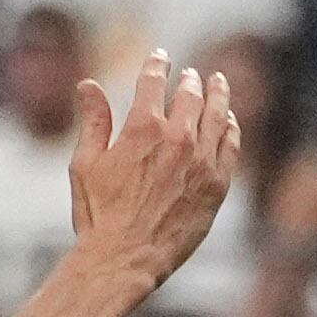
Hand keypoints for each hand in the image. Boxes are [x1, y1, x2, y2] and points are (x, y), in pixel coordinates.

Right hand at [66, 53, 242, 291]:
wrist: (126, 259)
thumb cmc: (99, 215)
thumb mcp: (85, 164)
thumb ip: (93, 121)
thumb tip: (87, 84)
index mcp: (141, 127)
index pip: (154, 82)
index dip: (157, 64)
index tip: (160, 57)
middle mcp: (177, 139)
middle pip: (191, 95)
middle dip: (190, 81)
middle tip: (191, 75)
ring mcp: (201, 162)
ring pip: (217, 116)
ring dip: (218, 95)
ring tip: (219, 83)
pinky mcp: (217, 186)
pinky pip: (231, 147)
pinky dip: (230, 129)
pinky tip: (229, 121)